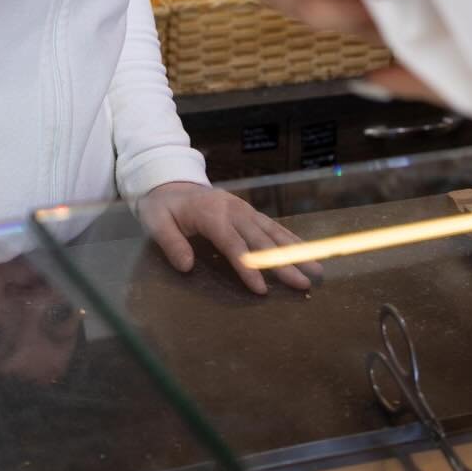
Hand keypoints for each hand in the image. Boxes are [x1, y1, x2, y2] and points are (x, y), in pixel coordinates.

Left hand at [138, 182, 321, 295]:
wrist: (171, 181)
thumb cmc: (162, 206)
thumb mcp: (155, 221)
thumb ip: (170, 243)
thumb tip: (186, 267)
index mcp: (211, 213)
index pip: (232, 244)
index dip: (247, 267)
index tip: (262, 289)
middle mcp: (233, 210)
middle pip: (260, 240)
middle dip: (283, 263)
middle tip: (302, 283)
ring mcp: (244, 209)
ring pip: (273, 232)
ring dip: (295, 251)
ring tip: (316, 269)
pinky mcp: (249, 212)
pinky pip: (273, 226)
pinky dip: (291, 239)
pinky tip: (306, 251)